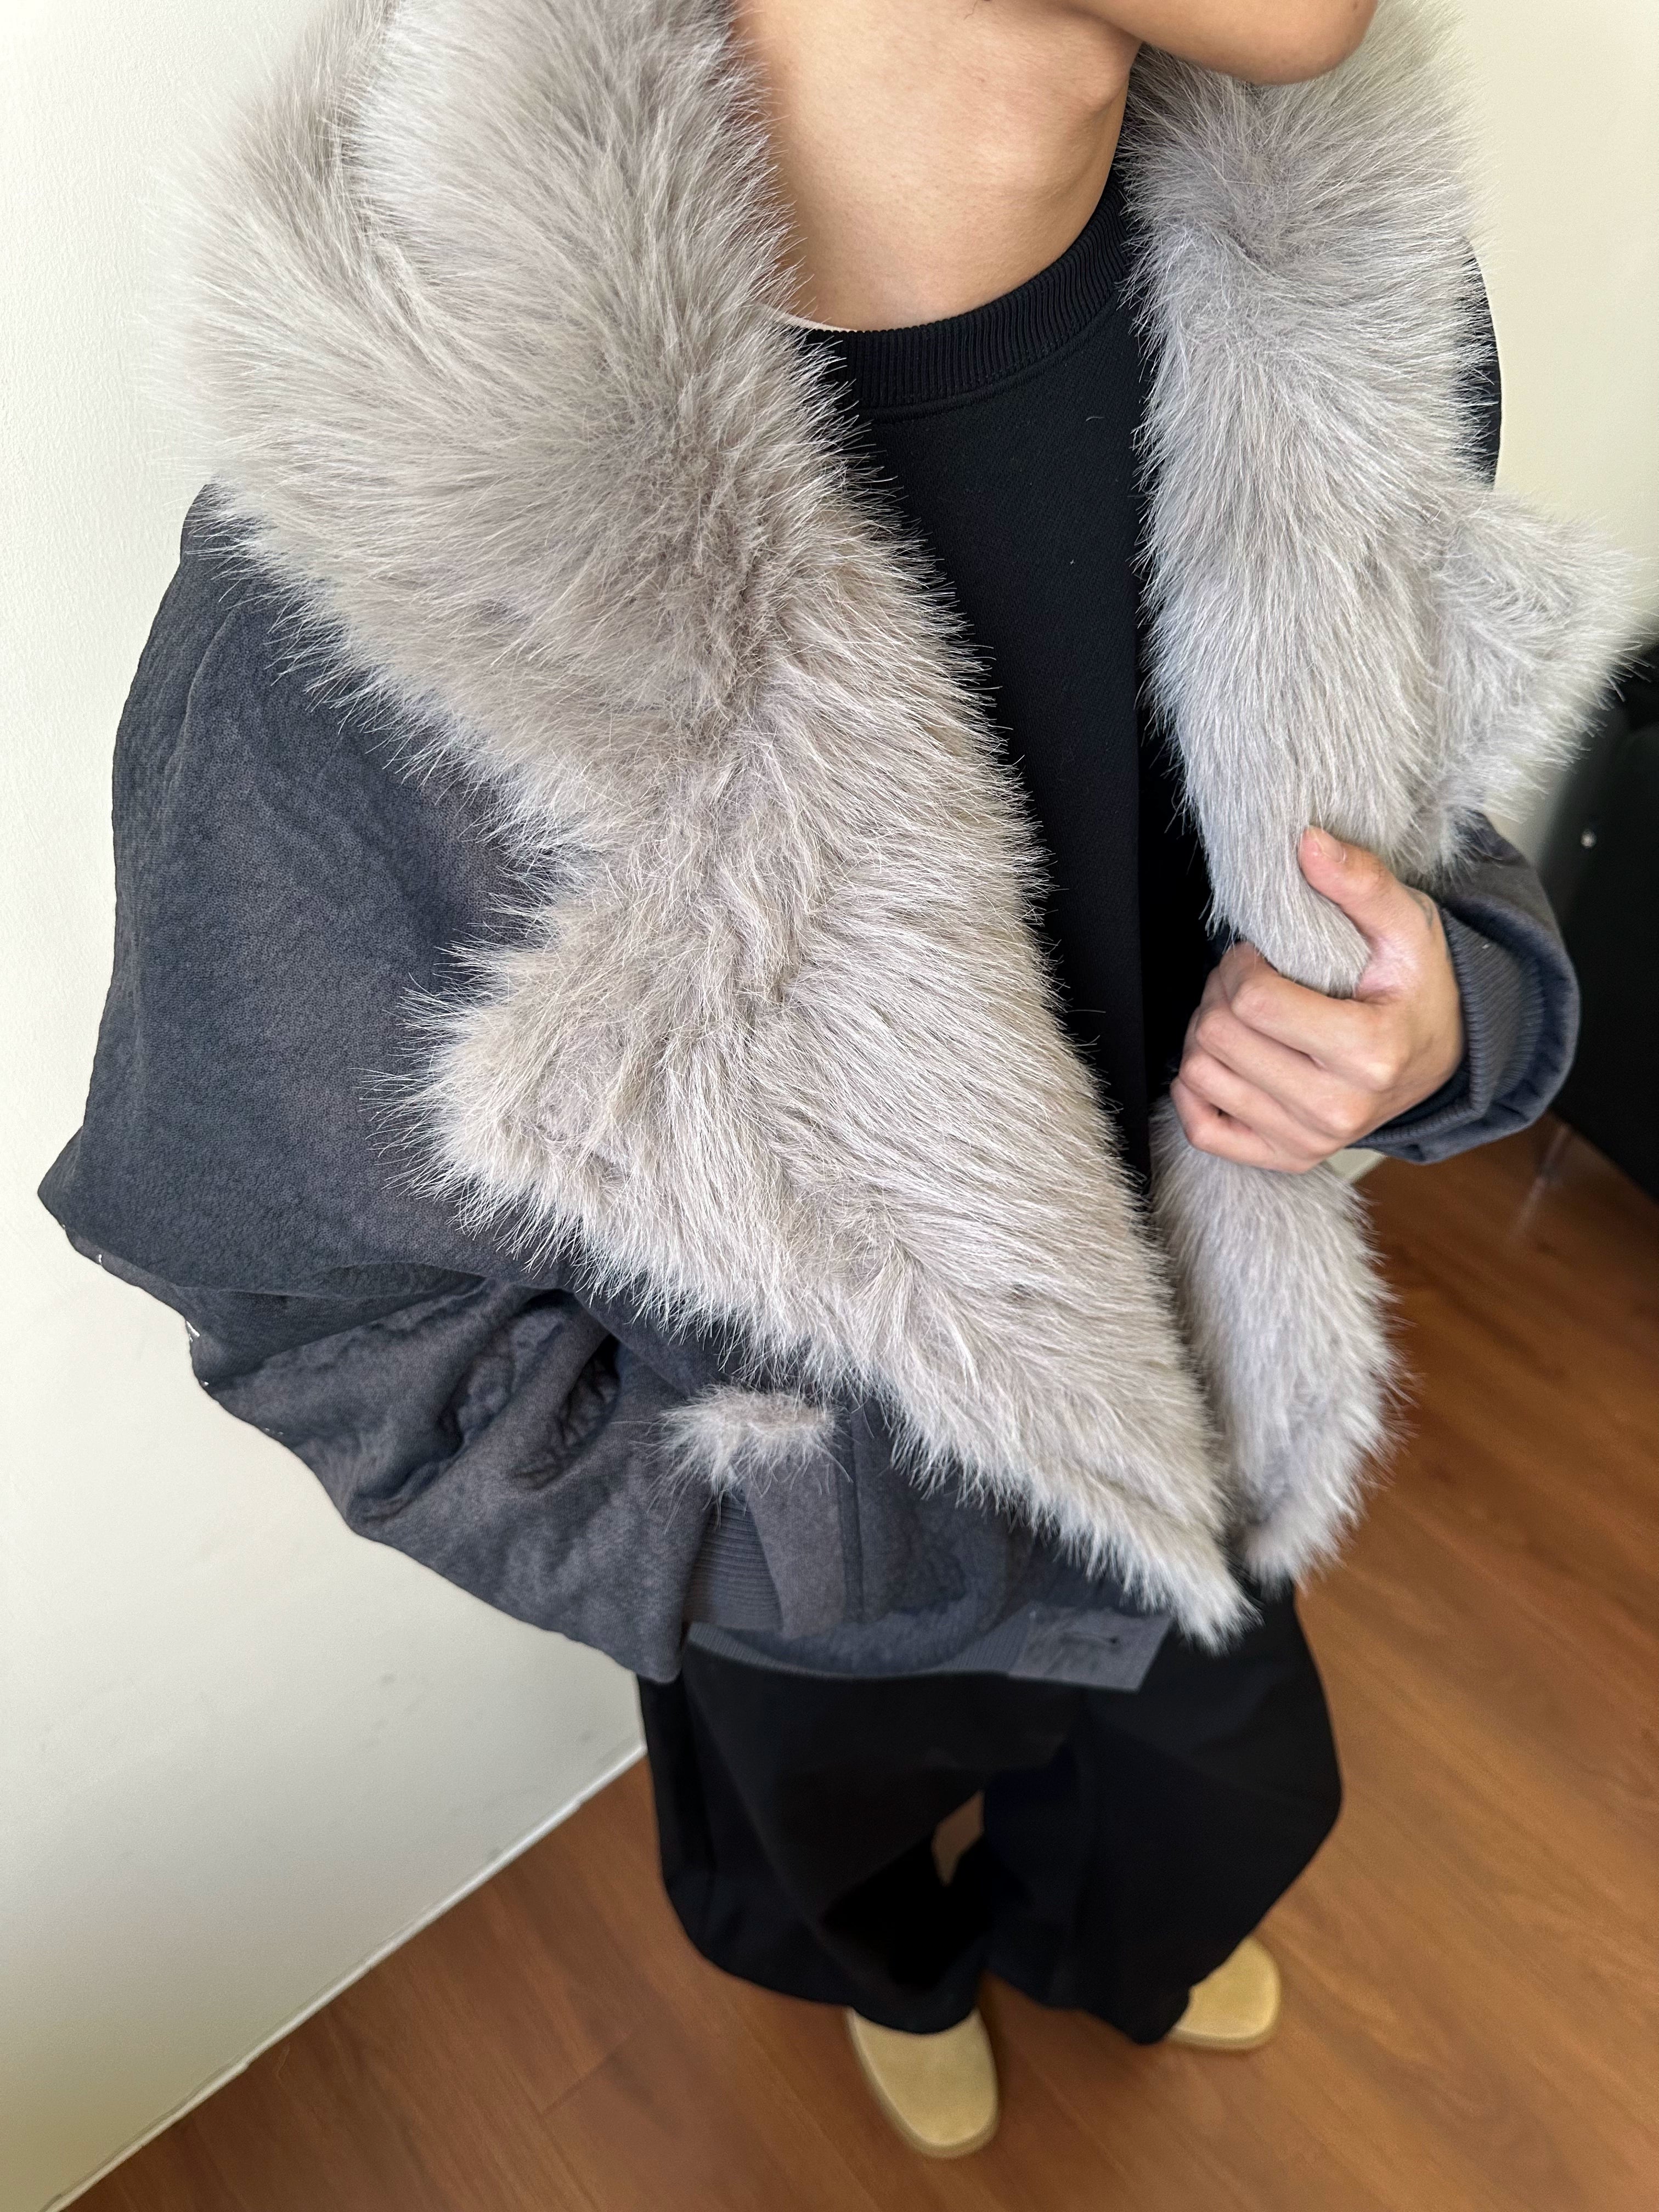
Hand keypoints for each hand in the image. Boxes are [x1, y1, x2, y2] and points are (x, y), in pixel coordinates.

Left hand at [1170, 827, 1464, 1172]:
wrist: (1439, 1056)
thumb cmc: (1415, 987)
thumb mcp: (1407, 925)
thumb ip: (1361, 881)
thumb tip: (1307, 842)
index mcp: (1369, 1052)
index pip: (1252, 1002)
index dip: (1242, 965)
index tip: (1263, 955)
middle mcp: (1338, 1109)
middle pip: (1217, 1037)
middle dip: (1221, 993)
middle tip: (1249, 979)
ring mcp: (1309, 1142)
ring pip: (1198, 1076)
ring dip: (1206, 1034)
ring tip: (1244, 1015)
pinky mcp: (1285, 1159)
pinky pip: (1201, 1129)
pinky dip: (1198, 1091)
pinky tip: (1229, 1059)